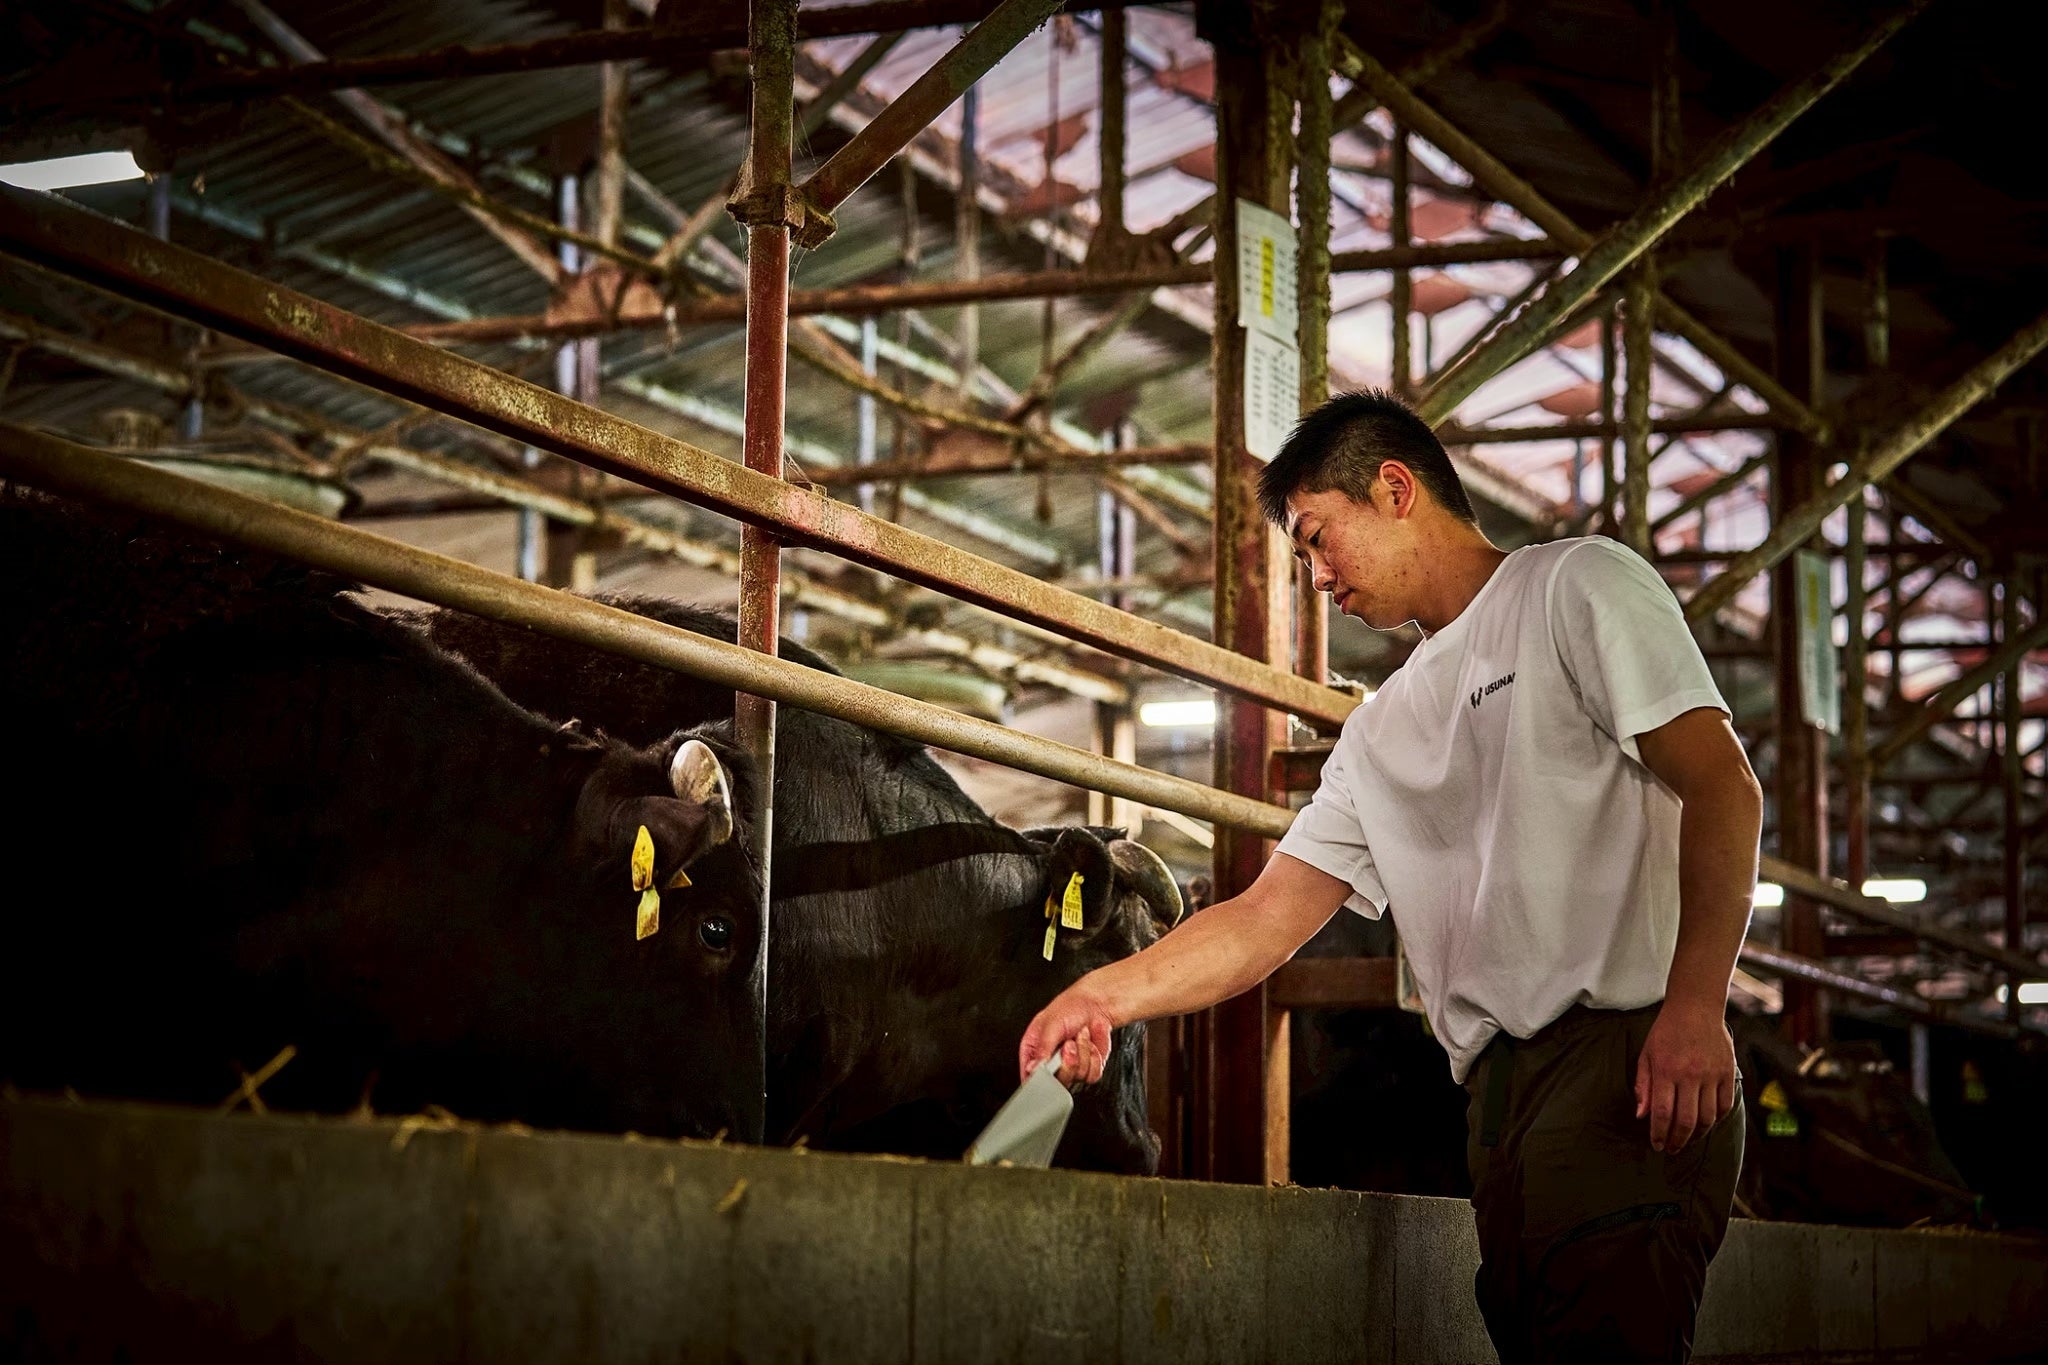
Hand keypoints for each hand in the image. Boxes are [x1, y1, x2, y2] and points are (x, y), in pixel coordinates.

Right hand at [1019, 982, 1116, 1085]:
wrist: (1095, 1004)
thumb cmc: (1070, 1007)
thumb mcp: (1051, 1024)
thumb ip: (1042, 1048)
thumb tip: (1033, 1069)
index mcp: (1034, 1051)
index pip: (1029, 1076)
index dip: (1039, 1079)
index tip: (1050, 1068)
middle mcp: (1050, 1062)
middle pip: (1055, 1081)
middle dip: (1067, 1062)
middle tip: (1068, 1044)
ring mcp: (1070, 1067)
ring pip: (1076, 1077)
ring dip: (1082, 1054)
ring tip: (1079, 1037)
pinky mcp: (1088, 1068)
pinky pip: (1091, 1075)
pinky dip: (1094, 1059)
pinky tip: (1090, 1045)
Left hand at [1634, 1000, 1734, 1153]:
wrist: (1696, 1008)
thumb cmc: (1666, 1032)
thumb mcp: (1646, 1055)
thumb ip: (1643, 1086)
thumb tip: (1642, 1116)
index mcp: (1666, 1070)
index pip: (1663, 1112)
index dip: (1659, 1133)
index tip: (1657, 1145)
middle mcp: (1690, 1075)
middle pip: (1687, 1120)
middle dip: (1678, 1140)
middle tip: (1672, 1149)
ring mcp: (1712, 1074)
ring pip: (1708, 1117)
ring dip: (1697, 1134)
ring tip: (1688, 1139)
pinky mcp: (1728, 1073)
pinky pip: (1725, 1105)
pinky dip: (1716, 1119)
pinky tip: (1706, 1123)